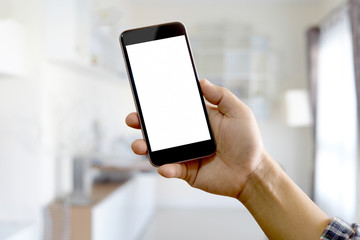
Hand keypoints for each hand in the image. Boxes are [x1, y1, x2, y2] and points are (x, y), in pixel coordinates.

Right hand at [126, 79, 264, 198]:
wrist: (252, 172)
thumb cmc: (248, 141)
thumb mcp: (238, 112)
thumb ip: (221, 96)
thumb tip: (201, 81)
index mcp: (197, 120)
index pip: (173, 109)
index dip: (157, 104)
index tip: (144, 97)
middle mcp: (187, 136)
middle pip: (159, 129)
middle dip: (142, 124)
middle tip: (132, 119)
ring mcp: (185, 153)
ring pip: (159, 149)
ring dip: (145, 147)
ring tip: (139, 145)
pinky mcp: (186, 171)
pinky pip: (171, 169)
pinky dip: (165, 168)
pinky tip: (164, 167)